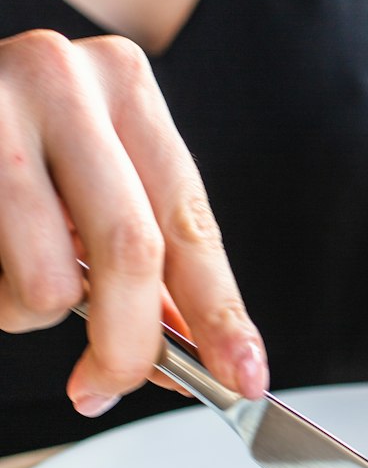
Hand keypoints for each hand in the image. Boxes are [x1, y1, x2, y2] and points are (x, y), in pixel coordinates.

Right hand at [0, 29, 267, 415]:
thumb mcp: (92, 173)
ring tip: (8, 272)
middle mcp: (63, 81)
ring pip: (46, 281)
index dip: (220, 311)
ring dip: (30, 313)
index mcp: (124, 83)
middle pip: (131, 251)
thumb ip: (144, 254)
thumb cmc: (13, 140)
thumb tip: (191, 354)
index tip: (244, 375)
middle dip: (128, 345)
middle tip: (108, 386)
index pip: (190, 220)